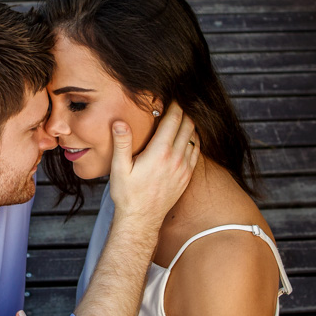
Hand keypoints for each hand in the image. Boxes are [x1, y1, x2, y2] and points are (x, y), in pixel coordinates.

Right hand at [108, 101, 198, 230]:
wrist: (141, 220)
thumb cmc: (127, 194)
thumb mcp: (119, 168)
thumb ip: (121, 143)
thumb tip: (120, 122)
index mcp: (160, 153)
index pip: (174, 120)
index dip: (175, 104)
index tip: (172, 95)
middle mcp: (176, 158)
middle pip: (188, 125)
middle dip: (183, 111)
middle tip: (177, 102)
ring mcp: (184, 168)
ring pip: (194, 137)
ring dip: (189, 125)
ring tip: (181, 116)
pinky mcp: (187, 177)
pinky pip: (196, 152)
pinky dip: (194, 140)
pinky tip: (187, 137)